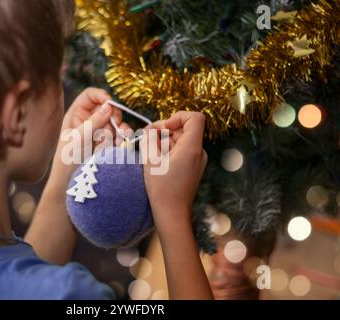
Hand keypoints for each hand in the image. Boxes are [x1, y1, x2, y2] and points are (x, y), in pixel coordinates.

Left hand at [48, 88, 129, 191]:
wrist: (71, 184)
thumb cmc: (67, 160)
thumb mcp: (79, 138)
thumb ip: (94, 122)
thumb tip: (109, 106)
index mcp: (76, 115)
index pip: (90, 95)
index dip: (101, 96)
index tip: (110, 103)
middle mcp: (89, 120)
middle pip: (107, 107)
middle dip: (114, 115)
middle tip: (116, 125)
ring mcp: (100, 131)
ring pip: (116, 121)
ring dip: (121, 128)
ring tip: (121, 136)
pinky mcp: (109, 143)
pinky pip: (120, 135)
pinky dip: (123, 138)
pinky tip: (121, 145)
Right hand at [141, 111, 207, 232]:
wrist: (172, 214)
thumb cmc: (162, 188)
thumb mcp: (151, 160)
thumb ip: (150, 138)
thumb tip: (151, 128)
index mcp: (192, 147)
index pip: (194, 117)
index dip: (177, 117)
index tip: (162, 129)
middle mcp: (199, 152)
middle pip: (184, 129)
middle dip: (164, 131)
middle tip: (147, 140)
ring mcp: (197, 160)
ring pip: (180, 140)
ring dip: (164, 142)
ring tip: (150, 156)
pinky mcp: (192, 167)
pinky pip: (181, 151)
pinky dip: (168, 152)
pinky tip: (157, 163)